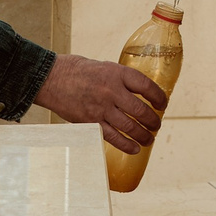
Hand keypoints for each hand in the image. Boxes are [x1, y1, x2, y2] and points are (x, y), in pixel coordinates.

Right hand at [33, 53, 166, 153]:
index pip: (146, 86)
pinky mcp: (91, 122)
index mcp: (117, 73)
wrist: (52, 79)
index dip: (159, 97)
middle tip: (157, 125)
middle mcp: (111, 91)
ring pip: (130, 126)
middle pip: (140, 110)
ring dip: (143, 135)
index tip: (163, 104)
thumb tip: (139, 93)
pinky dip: (126, 145)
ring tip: (149, 139)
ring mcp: (101, 108)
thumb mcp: (105, 67)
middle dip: (153, 120)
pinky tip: (134, 148)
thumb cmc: (79, 71)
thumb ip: (121, 79)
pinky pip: (113, 137)